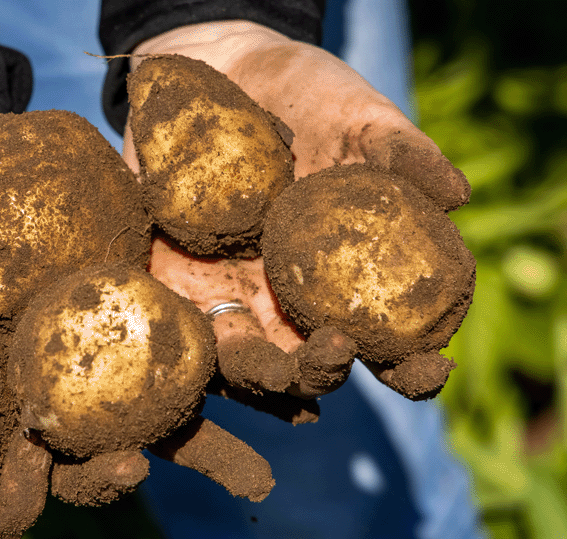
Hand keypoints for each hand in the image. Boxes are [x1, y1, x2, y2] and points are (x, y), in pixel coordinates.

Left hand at [121, 21, 468, 396]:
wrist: (223, 74)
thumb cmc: (309, 99)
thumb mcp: (357, 117)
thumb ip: (401, 154)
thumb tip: (456, 194)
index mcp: (349, 286)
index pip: (391, 348)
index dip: (415, 369)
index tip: (431, 365)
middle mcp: (289, 308)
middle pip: (308, 373)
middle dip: (321, 377)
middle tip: (334, 352)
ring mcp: (227, 302)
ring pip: (242, 365)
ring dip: (257, 377)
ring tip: (269, 360)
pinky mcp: (170, 286)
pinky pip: (176, 328)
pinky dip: (185, 344)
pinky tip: (191, 341)